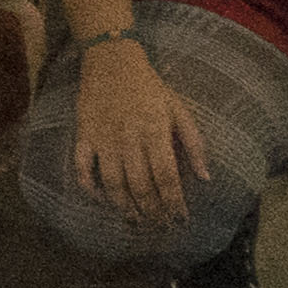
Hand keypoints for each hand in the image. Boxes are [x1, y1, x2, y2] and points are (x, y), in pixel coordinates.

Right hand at [66, 32, 205, 223]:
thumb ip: (194, 143)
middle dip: (152, 211)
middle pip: (140, 185)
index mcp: (154, 132)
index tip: (181, 221)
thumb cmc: (150, 87)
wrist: (111, 61)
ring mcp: (103, 139)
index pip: (166, 177)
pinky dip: (89, 187)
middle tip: (160, 227)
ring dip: (125, 206)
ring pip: (113, 182)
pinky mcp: (84, 135)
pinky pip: (83, 167)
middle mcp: (129, 139)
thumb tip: (205, 178)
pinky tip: (100, 199)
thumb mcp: (179, 109)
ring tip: (135, 220)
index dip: (174, 203)